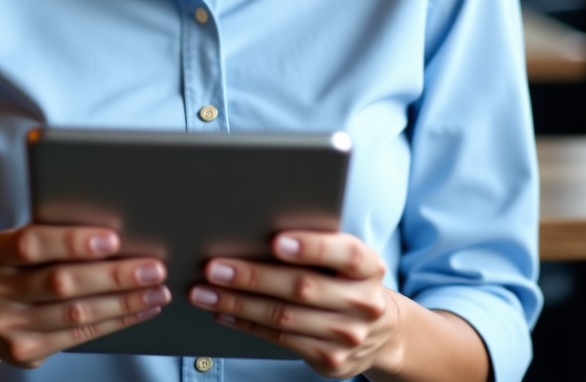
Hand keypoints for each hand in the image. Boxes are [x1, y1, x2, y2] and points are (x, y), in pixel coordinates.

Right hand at [0, 224, 170, 367]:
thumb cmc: (20, 267)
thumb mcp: (23, 245)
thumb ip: (54, 236)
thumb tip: (119, 226)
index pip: (32, 243)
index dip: (73, 241)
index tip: (113, 238)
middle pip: (61, 282)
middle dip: (114, 275)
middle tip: (153, 268)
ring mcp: (7, 326)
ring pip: (75, 313)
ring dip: (123, 302)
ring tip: (156, 291)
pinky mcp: (24, 352)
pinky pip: (78, 336)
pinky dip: (115, 321)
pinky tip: (139, 310)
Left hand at [188, 230, 397, 378]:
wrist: (382, 332)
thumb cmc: (347, 279)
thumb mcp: (345, 258)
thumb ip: (317, 244)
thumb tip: (256, 225)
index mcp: (369, 267)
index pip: (344, 253)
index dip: (312, 246)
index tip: (276, 240)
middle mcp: (363, 303)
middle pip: (302, 287)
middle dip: (252, 276)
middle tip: (213, 267)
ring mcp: (347, 336)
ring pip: (283, 317)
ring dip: (237, 304)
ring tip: (203, 292)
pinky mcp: (329, 361)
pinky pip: (279, 340)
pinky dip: (246, 324)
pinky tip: (221, 313)